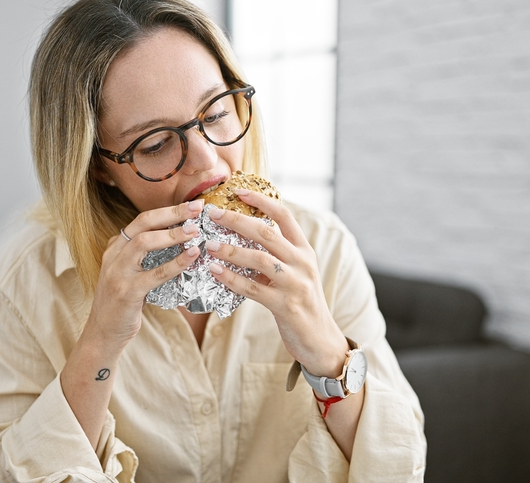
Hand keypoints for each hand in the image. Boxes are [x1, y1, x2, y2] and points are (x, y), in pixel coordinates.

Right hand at [86, 199, 204, 349]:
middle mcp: (114, 255)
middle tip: (196, 209)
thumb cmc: (124, 302)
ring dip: (172, 234)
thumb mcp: (130, 272)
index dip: (168, 210)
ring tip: (195, 231)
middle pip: (143, 223)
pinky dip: (176, 263)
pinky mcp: (126, 291)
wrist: (104, 332)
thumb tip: (182, 241)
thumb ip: (146, 257)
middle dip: (171, 213)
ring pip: (145, 242)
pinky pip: (155, 273)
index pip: (143, 220)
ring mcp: (118, 272)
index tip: (192, 205)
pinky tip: (191, 257)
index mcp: (116, 247)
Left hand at [205, 190, 347, 377]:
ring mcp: (295, 284)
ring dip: (230, 249)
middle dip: (236, 220)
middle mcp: (303, 262)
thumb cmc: (302, 303)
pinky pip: (253, 288)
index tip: (238, 191)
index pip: (284, 216)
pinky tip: (215, 271)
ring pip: (259, 258)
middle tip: (212, 213)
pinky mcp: (285, 306)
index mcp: (304, 250)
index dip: (261, 201)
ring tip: (208, 244)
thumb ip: (277, 255)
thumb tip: (243, 236)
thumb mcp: (296, 272)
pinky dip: (231, 278)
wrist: (321, 340)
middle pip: (266, 232)